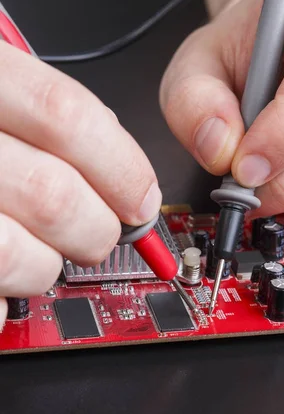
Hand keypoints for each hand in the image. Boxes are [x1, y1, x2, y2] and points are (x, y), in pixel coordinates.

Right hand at [0, 42, 160, 327]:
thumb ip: (42, 115)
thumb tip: (119, 169)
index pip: (67, 117)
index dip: (121, 168)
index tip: (140, 199)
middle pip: (53, 195)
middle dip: (97, 230)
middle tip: (98, 234)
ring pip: (20, 255)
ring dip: (48, 266)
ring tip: (39, 254)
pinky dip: (1, 298)